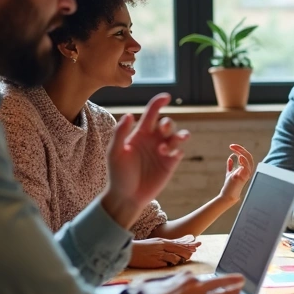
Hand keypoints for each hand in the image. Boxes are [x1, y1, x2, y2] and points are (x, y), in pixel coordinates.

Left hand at [103, 93, 189, 227]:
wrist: (126, 196)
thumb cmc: (118, 174)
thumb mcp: (114, 153)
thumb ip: (120, 133)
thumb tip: (129, 115)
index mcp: (140, 133)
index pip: (151, 114)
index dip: (158, 103)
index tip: (166, 97)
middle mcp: (153, 140)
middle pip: (166, 123)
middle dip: (168, 123)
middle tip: (163, 129)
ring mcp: (163, 151)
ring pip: (177, 135)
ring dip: (178, 135)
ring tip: (172, 142)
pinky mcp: (170, 163)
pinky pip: (179, 151)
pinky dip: (177, 149)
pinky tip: (169, 154)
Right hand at [128, 236, 200, 268]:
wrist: (129, 252)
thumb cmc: (143, 248)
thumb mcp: (155, 243)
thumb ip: (167, 245)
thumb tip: (178, 244)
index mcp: (162, 242)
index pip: (179, 243)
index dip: (189, 245)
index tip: (197, 245)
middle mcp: (162, 247)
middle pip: (179, 249)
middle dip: (188, 252)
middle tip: (193, 253)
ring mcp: (159, 255)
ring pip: (175, 258)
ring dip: (179, 260)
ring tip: (181, 260)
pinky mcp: (155, 263)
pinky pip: (166, 265)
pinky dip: (169, 265)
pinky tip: (170, 265)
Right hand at [140, 271, 245, 293]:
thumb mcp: (146, 286)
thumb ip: (151, 286)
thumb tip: (137, 286)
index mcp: (184, 279)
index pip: (199, 279)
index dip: (206, 282)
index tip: (211, 282)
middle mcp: (195, 288)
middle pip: (219, 283)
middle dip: (232, 280)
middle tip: (241, 279)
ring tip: (239, 293)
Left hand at [218, 144, 254, 204]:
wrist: (228, 194)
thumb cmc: (230, 185)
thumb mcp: (230, 173)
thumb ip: (231, 166)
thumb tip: (231, 157)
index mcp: (246, 168)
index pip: (246, 156)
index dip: (240, 150)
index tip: (231, 146)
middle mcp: (248, 170)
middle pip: (248, 156)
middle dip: (241, 149)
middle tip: (232, 146)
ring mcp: (246, 174)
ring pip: (249, 160)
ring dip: (241, 152)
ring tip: (234, 148)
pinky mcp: (243, 177)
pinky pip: (247, 167)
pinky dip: (244, 161)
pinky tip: (239, 156)